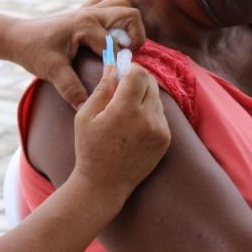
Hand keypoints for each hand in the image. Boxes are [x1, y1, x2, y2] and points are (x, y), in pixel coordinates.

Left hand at [9, 0, 145, 109]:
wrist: (17, 37)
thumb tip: (87, 108)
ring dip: (127, 24)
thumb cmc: (33, 51)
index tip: (114, 78)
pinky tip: (108, 33)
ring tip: (120, 45)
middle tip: (126, 56)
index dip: (119, 64)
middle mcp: (90, 13)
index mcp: (85, 25)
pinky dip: (114, 15)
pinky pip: (108, 3)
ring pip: (122, 5)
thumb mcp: (52, 71)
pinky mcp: (84, 11)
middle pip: (130, 15)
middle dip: (135, 36)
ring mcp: (88, 9)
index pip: (117, 44)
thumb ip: (71, 89)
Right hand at [70, 64, 170, 211]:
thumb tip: (113, 66)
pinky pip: (160, 114)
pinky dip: (148, 112)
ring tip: (125, 110)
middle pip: (150, 82)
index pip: (138, 73)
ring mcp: (160, 130)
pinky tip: (133, 125)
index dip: (129, 68)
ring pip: (156, 98)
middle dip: (137, 79)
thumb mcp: (85, 116)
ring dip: (143, 96)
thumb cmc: (89, 149)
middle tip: (122, 87)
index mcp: (125, 110)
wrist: (104, 184)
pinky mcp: (165, 139)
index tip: (120, 71)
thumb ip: (102, 88)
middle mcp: (147, 118)